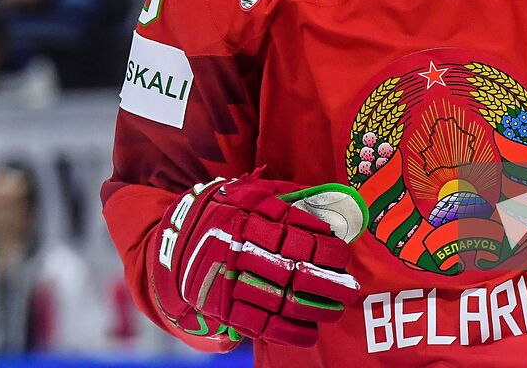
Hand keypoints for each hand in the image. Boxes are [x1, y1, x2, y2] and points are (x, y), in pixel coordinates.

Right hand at [149, 171, 366, 349]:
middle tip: (349, 289)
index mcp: (249, 214)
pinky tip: (309, 333)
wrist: (176, 239)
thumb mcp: (253, 192)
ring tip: (336, 310)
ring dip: (313, 308)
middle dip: (326, 282)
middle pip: (291, 268)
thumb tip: (334, 201)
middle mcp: (239, 246)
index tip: (344, 256)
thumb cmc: (229, 210)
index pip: (295, 232)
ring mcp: (228, 278)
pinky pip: (258, 323)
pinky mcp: (221, 305)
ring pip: (278, 298)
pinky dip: (287, 331)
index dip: (323, 247)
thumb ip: (291, 196)